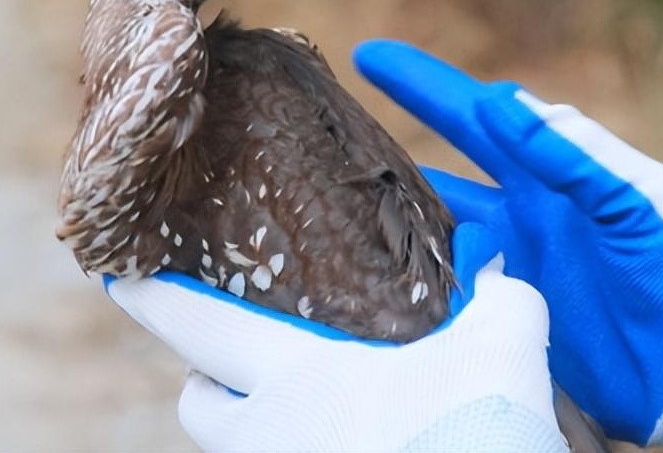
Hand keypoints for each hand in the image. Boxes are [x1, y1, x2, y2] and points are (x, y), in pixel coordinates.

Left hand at [106, 223, 565, 452]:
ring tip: (299, 402)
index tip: (120, 277)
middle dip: (203, 377)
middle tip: (233, 355)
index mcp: (298, 375)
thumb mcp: (502, 339)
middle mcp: (271, 435)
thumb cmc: (475, 422)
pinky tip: (349, 434)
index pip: (203, 326)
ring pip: (236, 448)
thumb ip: (497, 294)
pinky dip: (297, 445)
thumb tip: (492, 268)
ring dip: (248, 421)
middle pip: (198, 406)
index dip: (157, 299)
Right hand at [354, 40, 662, 449]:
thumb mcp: (637, 196)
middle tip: (320, 137)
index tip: (370, 55)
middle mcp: (522, 218)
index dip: (423, 85)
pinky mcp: (514, 326)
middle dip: (384, 153)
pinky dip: (414, 297)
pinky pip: (451, 305)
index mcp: (552, 174)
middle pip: (437, 175)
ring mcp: (513, 272)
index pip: (474, 118)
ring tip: (323, 214)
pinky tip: (367, 296)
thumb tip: (504, 100)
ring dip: (389, 227)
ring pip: (434, 241)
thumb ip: (573, 153)